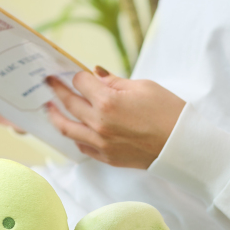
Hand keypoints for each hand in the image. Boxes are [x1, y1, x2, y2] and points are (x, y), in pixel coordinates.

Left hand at [45, 67, 184, 167]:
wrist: (182, 145)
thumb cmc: (168, 112)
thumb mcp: (144, 86)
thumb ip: (114, 81)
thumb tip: (95, 74)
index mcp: (108, 101)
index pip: (81, 83)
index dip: (78, 75)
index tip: (73, 73)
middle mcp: (99, 123)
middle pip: (69, 103)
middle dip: (57, 90)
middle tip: (49, 83)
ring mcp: (100, 143)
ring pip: (67, 129)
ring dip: (55, 116)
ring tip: (48, 108)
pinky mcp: (106, 157)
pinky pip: (81, 146)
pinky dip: (74, 136)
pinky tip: (73, 128)